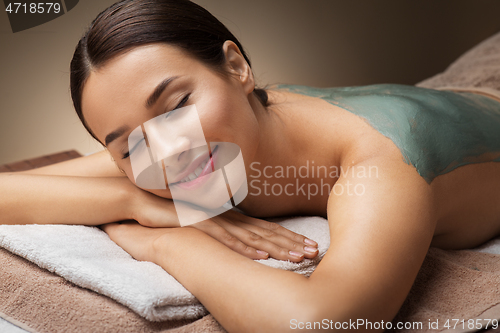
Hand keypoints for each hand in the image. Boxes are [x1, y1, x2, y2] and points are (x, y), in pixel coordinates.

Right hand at [188, 210, 318, 261]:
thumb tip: (243, 241)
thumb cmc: (180, 212)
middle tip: (314, 252)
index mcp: (235, 218)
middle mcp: (231, 218)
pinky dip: (245, 248)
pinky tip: (261, 256)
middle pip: (267, 233)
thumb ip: (225, 228)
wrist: (149, 199)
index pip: (268, 229)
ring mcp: (218, 220)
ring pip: (252, 237)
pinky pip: (226, 239)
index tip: (310, 245)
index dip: (290, 238)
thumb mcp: (208, 221)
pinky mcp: (202, 224)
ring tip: (297, 257)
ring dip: (277, 248)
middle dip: (292, 243)